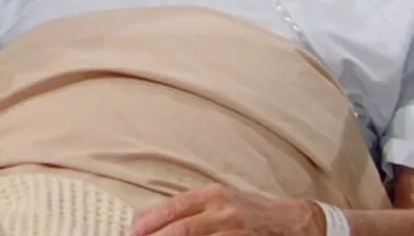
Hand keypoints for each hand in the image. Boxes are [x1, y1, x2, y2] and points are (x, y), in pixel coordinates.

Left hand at [127, 184, 323, 235]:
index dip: (149, 222)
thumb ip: (191, 209)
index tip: (131, 232)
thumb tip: (153, 219)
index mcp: (212, 195)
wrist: (294, 220)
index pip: (173, 208)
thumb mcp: (220, 201)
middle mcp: (223, 210)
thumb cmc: (251, 210)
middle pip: (182, 228)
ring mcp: (236, 230)